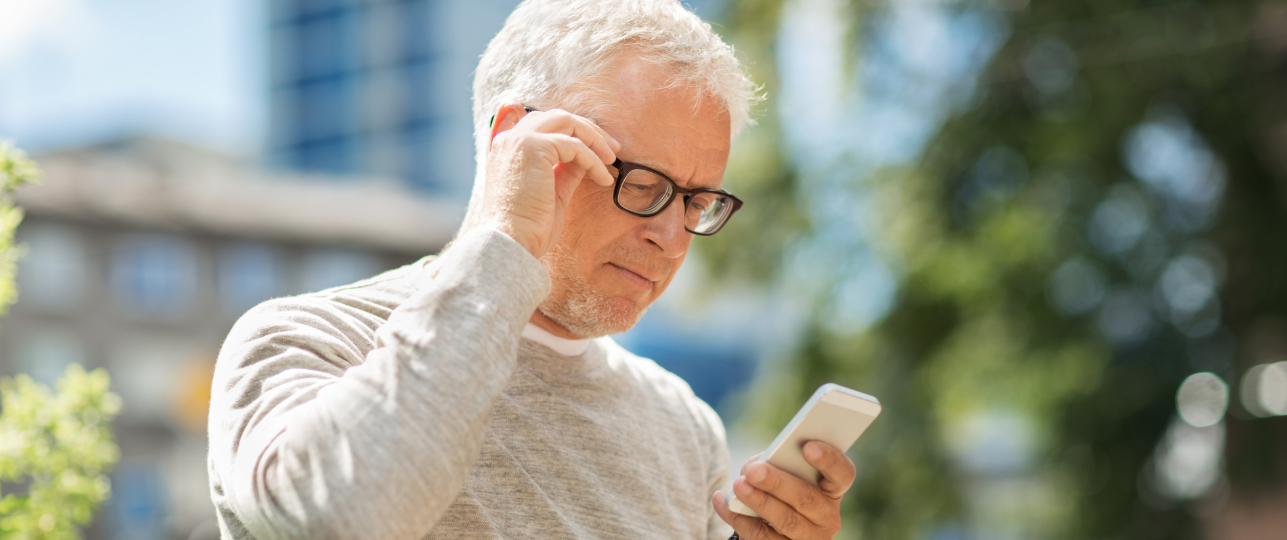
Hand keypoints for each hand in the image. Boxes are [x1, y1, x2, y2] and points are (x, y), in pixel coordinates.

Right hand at [478, 106, 620, 257]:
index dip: (574, 131)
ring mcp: (519, 140)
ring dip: (594, 139)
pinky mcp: (532, 146)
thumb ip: (565, 171)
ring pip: (567, 121)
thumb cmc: (529, 227)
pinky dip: (593, 160)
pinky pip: (574, 145)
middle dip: (588, 130)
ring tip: (612, 160)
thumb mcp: (552, 192)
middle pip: (558, 117)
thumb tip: (586, 159)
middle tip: (613, 149)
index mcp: (509, 149)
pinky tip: (603, 178)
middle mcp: (509, 139)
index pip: (545, 125)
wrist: (511, 242)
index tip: (597, 147)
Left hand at [712, 441, 855, 539]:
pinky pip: (762, 537)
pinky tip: (722, 502)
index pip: (841, 474)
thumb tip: (755, 467)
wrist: (771, 525)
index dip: (828, 460)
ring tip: (738, 486)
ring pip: (786, 521)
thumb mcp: (785, 473)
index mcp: (832, 489)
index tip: (807, 446)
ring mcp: (808, 538)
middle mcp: (826, 517)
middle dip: (778, 483)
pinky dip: (739, 518)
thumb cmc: (780, 487)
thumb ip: (777, 464)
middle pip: (807, 499)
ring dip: (759, 502)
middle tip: (754, 470)